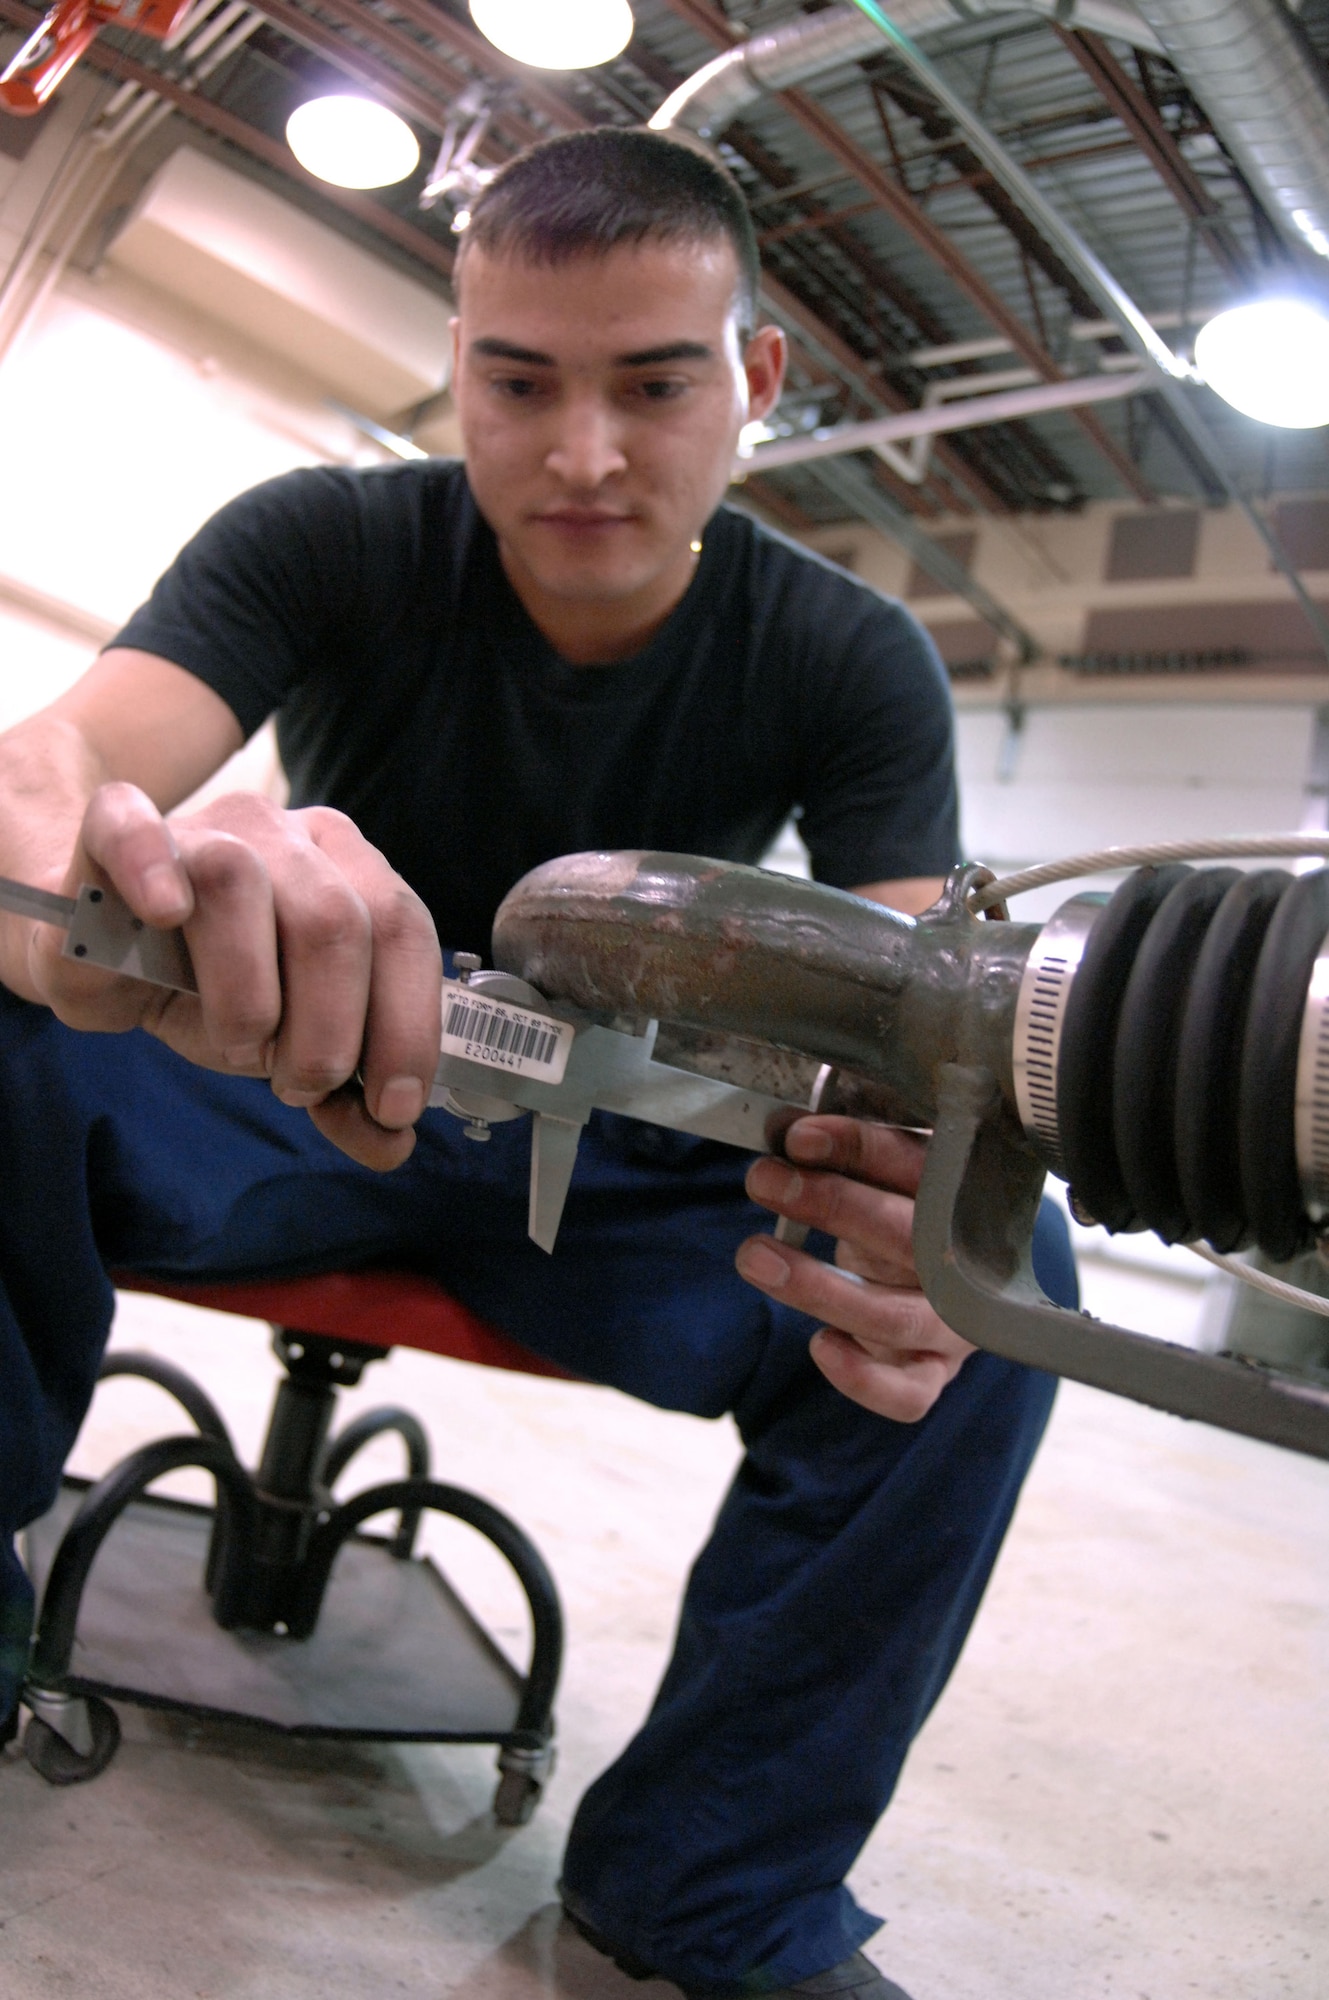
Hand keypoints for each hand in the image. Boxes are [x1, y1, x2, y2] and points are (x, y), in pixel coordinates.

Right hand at [28, 782, 441, 1170]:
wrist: (106, 951)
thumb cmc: (213, 989)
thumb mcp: (289, 1046)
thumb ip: (342, 1093)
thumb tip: (390, 1141)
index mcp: (350, 870)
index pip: (404, 931)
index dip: (406, 1026)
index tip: (392, 1105)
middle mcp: (288, 836)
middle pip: (333, 919)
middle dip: (328, 1030)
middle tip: (298, 1084)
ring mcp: (203, 826)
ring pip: (238, 884)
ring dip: (245, 995)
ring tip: (239, 1044)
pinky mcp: (115, 830)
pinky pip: (131, 827)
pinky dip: (150, 868)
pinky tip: (165, 913)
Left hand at [737, 1116, 975, 1421]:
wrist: (955, 1280)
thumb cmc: (905, 1212)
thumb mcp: (888, 1174)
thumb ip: (851, 1156)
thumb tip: (791, 1134)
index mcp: (965, 1197)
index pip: (919, 1165)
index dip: (859, 1148)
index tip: (798, 1137)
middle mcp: (968, 1261)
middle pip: (909, 1236)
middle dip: (832, 1204)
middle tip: (764, 1179)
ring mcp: (954, 1324)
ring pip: (895, 1315)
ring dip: (818, 1288)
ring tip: (753, 1255)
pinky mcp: (933, 1372)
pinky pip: (908, 1394)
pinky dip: (864, 1378)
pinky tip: (820, 1345)